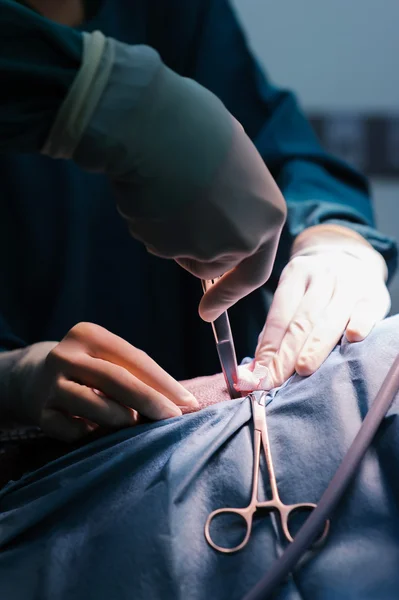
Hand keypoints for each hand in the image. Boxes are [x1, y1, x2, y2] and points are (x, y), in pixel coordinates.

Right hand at [9, 322, 197, 440]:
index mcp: (88, 334)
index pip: (134, 359)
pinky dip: (94, 434)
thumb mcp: (109, 359)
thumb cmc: (90, 369)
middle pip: (117, 380)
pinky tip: (101, 433)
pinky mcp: (40, 412)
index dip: (164, 383)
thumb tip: (183, 402)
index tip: (189, 403)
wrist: (32, 378)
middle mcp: (66, 355)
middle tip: (174, 419)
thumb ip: (139, 374)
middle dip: (151, 401)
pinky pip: (75, 431)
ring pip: (96, 406)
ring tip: (136, 424)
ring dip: (123, 419)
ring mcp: (49, 384)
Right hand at [43, 32, 285, 320]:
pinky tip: (151, 191)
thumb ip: (237, 199)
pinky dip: (151, 223)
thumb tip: (222, 214)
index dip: (230, 292)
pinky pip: (157, 243)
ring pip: (183, 256)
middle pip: (212, 265)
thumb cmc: (197, 128)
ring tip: (169, 190)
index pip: (254, 271)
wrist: (156, 122)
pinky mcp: (169, 247)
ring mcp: (205, 247)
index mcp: (268, 217)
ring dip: (174, 234)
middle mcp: (242, 240)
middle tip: (180, 209)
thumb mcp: (235, 161)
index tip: (208, 312)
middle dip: (194, 248)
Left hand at [237, 225, 390, 390]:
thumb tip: (254, 371)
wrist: (353, 260)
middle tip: (275, 379)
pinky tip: (351, 339)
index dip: (269, 348)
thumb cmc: (315, 289)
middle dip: (287, 353)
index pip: (279, 316)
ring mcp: (349, 284)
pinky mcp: (373, 295)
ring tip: (303, 369)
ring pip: (330, 319)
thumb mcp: (291, 296)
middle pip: (302, 320)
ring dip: (315, 347)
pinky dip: (358, 324)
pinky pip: (365, 312)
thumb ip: (273, 333)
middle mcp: (322, 276)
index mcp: (296, 274)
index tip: (260, 375)